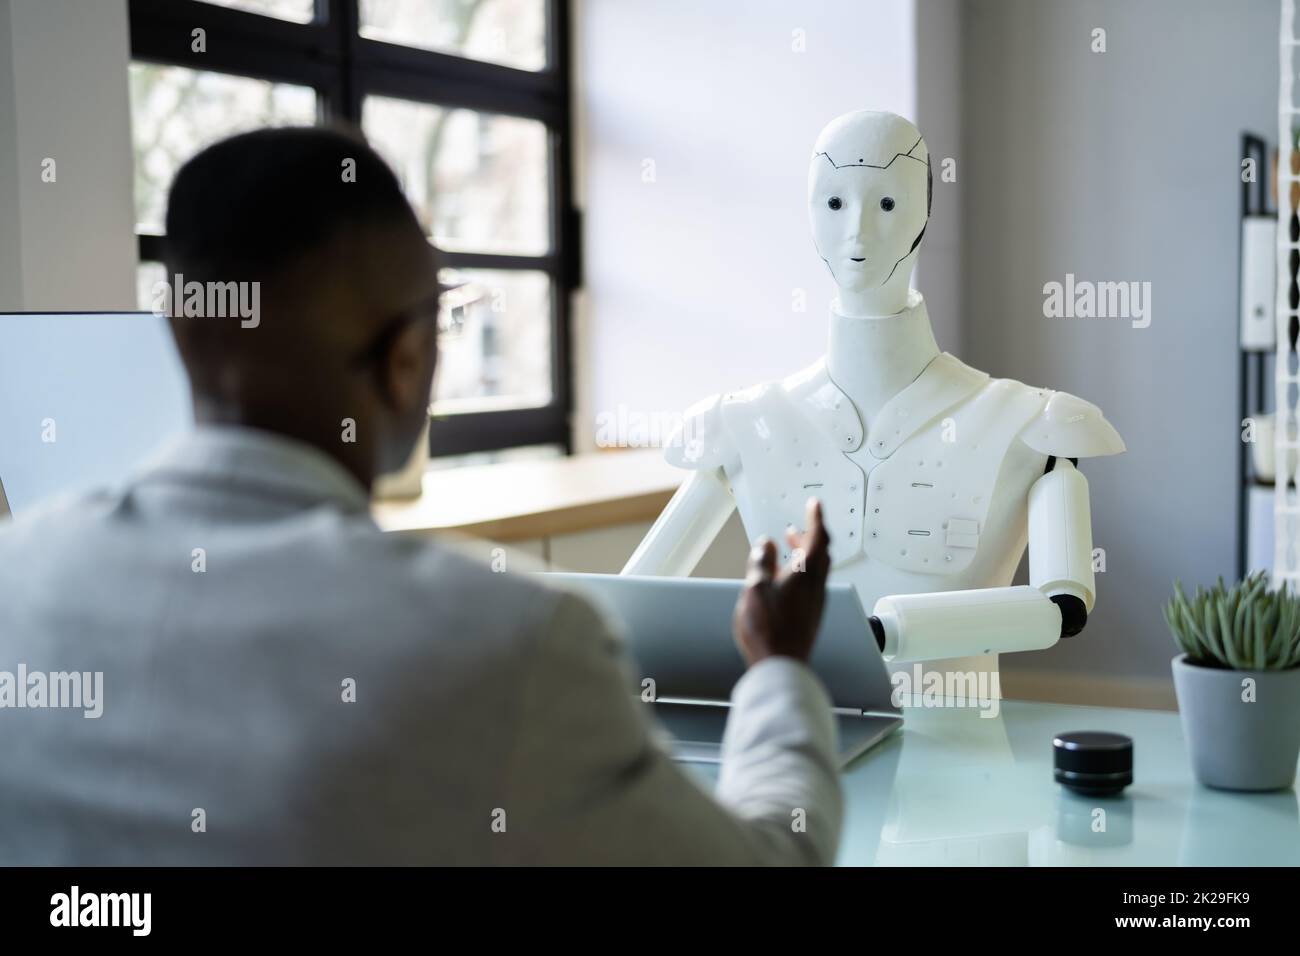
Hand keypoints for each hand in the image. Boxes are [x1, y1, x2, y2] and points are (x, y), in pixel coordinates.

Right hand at [732, 498, 831, 665]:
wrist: (781, 663)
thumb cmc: (768, 627)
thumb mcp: (755, 587)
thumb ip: (761, 561)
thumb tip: (765, 544)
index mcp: (806, 572)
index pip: (818, 536)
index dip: (816, 518)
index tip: (814, 505)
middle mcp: (816, 585)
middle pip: (820, 553)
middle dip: (810, 536)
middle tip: (797, 528)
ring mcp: (815, 601)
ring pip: (816, 569)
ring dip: (805, 555)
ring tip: (789, 550)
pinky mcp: (810, 614)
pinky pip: (810, 584)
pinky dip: (801, 572)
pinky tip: (786, 579)